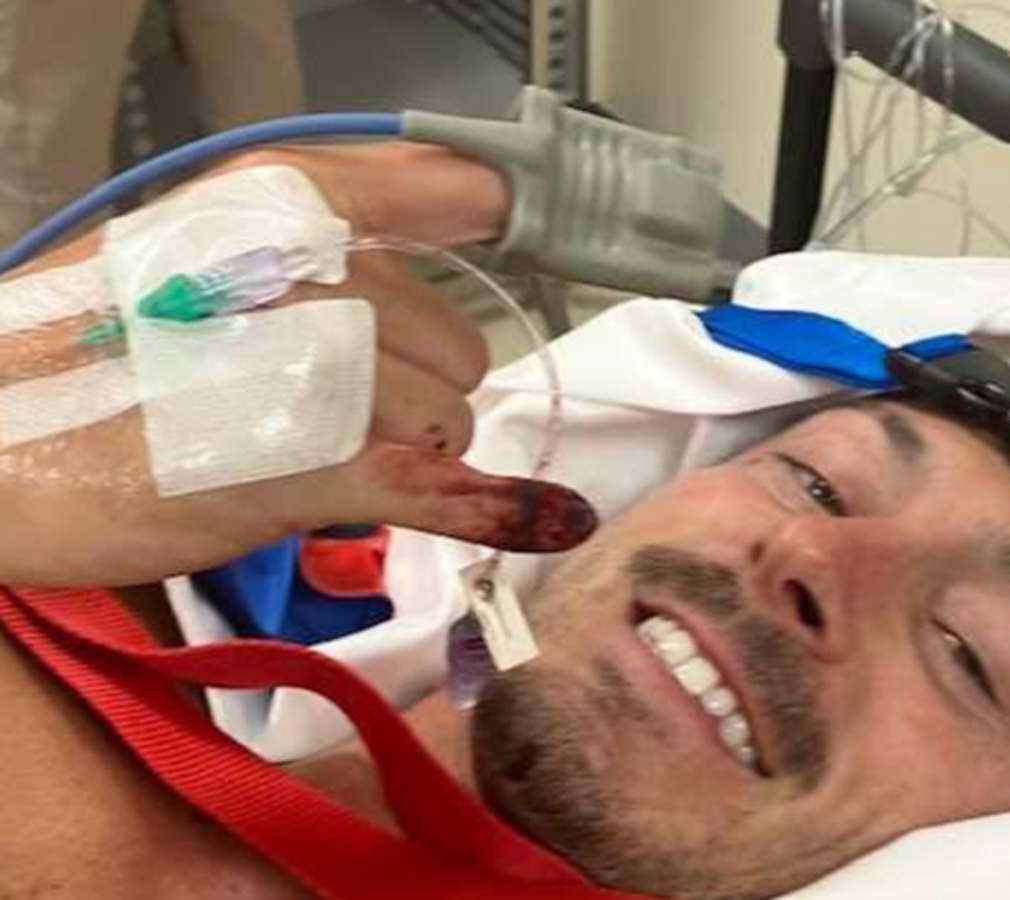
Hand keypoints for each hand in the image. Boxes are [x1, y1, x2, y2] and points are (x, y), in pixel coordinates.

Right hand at [0, 143, 595, 587]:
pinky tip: (545, 517)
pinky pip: (441, 488)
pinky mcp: (314, 465)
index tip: (555, 234)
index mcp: (286, 199)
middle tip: (319, 404)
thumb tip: (474, 199)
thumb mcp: (200, 238)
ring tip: (300, 451)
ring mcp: (319, 367)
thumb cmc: (88, 346)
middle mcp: (315, 269)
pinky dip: (495, 509)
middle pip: (458, 343)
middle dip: (413, 387)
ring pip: (450, 421)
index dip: (507, 219)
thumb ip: (335, 213)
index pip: (455, 188)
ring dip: (399, 451)